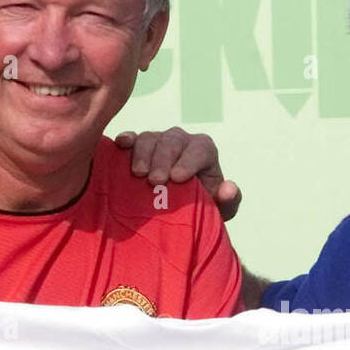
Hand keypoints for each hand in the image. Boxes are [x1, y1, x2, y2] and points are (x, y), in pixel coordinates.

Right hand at [114, 127, 241, 221]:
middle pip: (173, 140)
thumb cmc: (200, 209)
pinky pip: (132, 138)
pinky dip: (127, 140)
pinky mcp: (137, 146)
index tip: (177, 178)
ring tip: (138, 174)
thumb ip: (229, 201)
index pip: (200, 149)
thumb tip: (229, 188)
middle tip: (156, 181)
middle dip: (163, 159)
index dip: (189, 161)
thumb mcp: (218, 211)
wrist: (176, 212)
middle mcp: (182, 141)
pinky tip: (120, 146)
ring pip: (151, 137)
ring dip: (143, 153)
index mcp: (204, 152)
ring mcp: (158, 141)